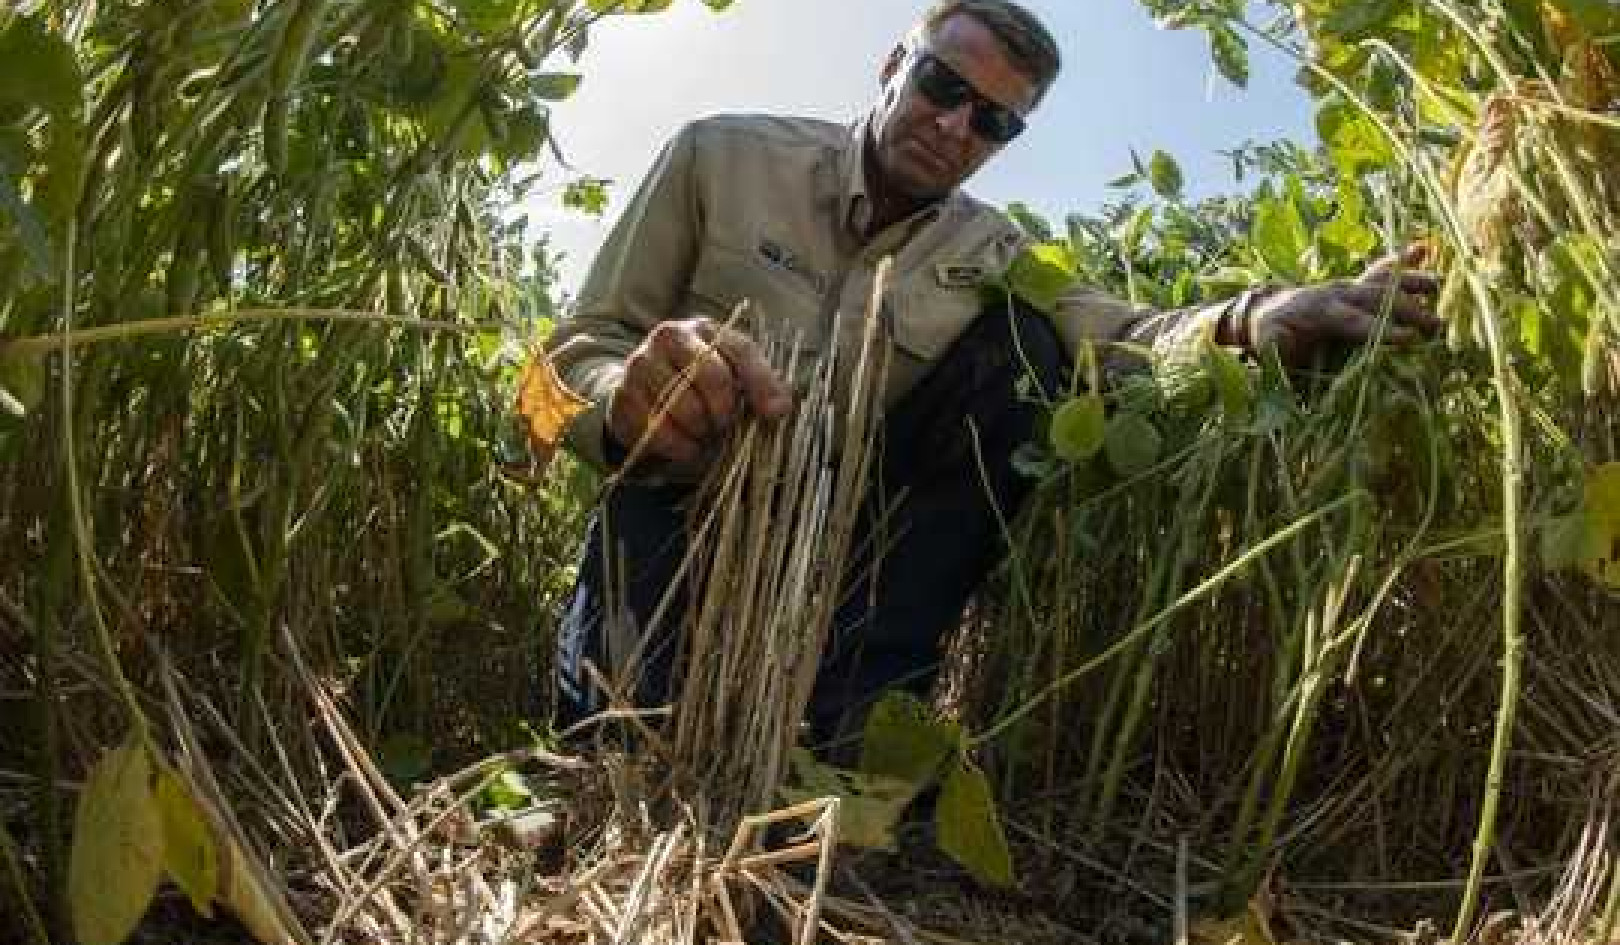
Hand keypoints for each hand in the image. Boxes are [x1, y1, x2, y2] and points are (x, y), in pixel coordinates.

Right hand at [607, 317, 791, 465]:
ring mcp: (641, 364)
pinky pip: (658, 430)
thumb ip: (761, 385)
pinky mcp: (623, 396)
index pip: (741, 351)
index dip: (762, 384)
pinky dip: (680, 447)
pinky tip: (687, 447)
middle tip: (726, 426)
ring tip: (705, 435)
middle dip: (726, 411)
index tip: (775, 414)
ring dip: (702, 432)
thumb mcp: (733, 376)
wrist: (642, 394)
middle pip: (713, 378)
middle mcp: (669, 337)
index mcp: (704, 329)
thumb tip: (780, 408)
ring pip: (684, 406)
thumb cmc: (697, 385)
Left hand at [1240, 246, 1441, 366]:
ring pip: (1385, 280)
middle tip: (1438, 326)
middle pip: (1379, 299)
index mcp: (1322, 310)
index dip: (1382, 329)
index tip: (1410, 339)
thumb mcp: (1267, 345)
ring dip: (1413, 282)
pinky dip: (1402, 259)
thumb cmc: (1270, 334)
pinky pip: (1381, 270)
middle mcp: (1340, 293)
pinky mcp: (1358, 285)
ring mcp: (1351, 286)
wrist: (1267, 310)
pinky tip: (1424, 248)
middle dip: (1409, 311)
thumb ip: (1277, 353)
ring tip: (1441, 286)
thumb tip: (1284, 366)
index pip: (1356, 321)